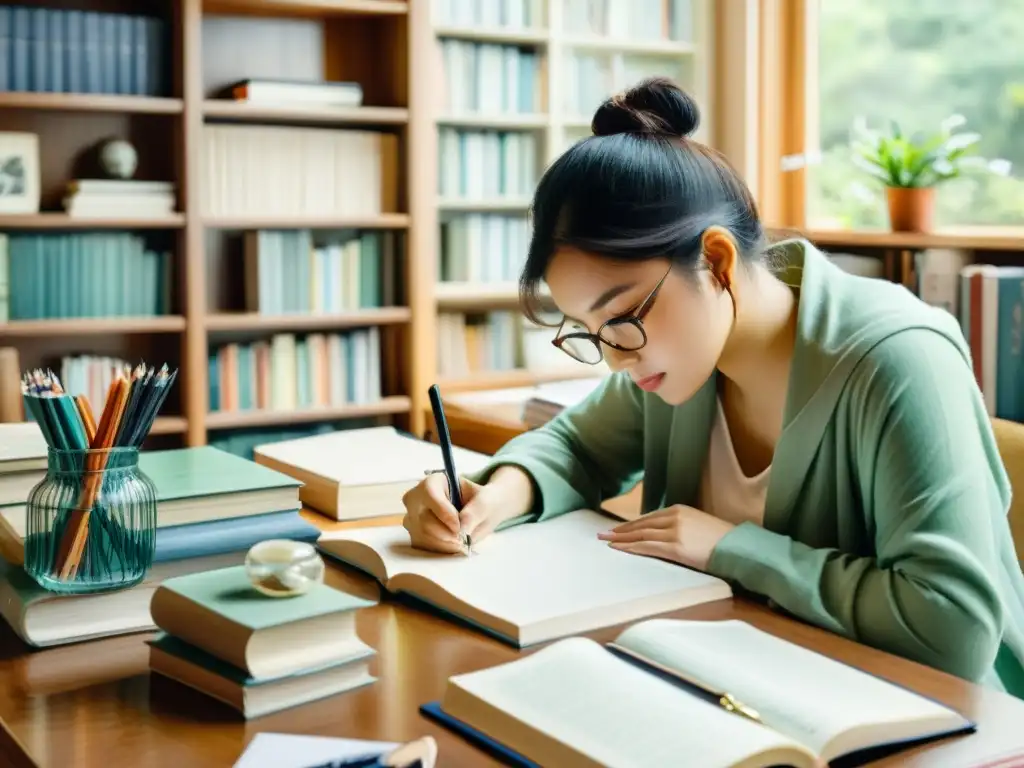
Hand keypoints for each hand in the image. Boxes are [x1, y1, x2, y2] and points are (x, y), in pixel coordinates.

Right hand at [401, 467, 530, 553]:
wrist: (481, 513)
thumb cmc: (483, 501)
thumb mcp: (486, 501)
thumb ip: (476, 511)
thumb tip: (463, 527)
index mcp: (434, 481)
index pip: (430, 493)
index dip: (443, 512)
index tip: (459, 527)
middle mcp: (417, 498)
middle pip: (423, 518)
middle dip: (445, 532)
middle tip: (463, 538)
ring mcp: (413, 517)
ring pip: (423, 534)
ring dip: (445, 542)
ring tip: (461, 540)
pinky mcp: (415, 534)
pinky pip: (424, 545)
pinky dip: (442, 548)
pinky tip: (454, 543)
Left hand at [596, 504, 733, 570]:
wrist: (737, 547)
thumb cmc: (721, 540)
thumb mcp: (698, 525)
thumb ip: (681, 526)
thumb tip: (665, 535)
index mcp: (679, 510)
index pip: (648, 518)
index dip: (631, 524)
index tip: (617, 529)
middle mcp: (674, 517)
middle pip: (640, 525)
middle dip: (620, 530)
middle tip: (602, 533)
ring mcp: (674, 532)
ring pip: (640, 535)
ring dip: (620, 538)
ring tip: (605, 541)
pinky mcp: (675, 547)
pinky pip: (647, 547)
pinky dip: (630, 548)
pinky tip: (618, 548)